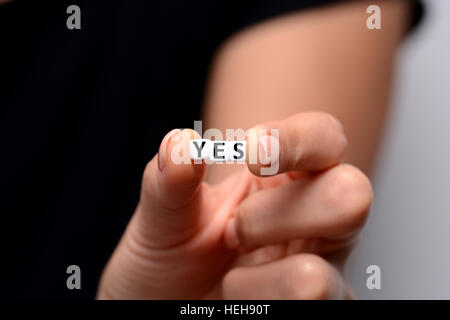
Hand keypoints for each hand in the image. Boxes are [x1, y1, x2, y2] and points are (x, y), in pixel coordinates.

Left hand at [97, 112, 371, 298]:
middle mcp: (317, 220)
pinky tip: (239, 302)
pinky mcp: (324, 307)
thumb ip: (169, 180)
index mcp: (285, 179)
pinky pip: (306, 306)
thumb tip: (180, 142)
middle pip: (352, 194)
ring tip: (230, 280)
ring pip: (318, 275)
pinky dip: (256, 303)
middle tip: (235, 231)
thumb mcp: (164, 216)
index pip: (324, 138)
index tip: (251, 151)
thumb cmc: (175, 257)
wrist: (168, 307)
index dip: (298, 139)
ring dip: (259, 277)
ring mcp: (324, 270)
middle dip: (280, 214)